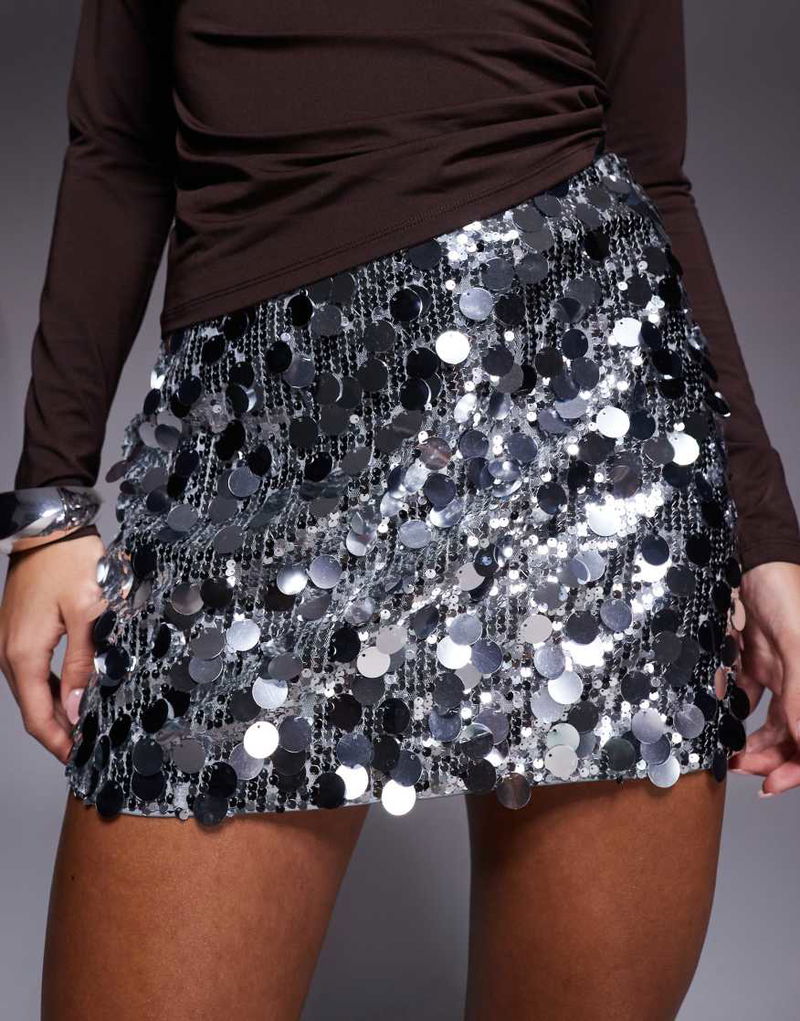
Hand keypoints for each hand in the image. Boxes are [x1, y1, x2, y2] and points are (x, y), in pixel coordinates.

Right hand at [0, 534, 105, 761]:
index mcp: (24, 654)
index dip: (59, 744)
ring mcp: (9, 643)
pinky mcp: (17, 632)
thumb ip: (83, 663)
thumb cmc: (70, 564)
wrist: (49, 529)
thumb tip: (77, 707)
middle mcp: (9, 653)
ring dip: (55, 712)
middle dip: (59, 733)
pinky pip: (32, 672)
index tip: (80, 759)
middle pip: (33, 709)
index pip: (38, 717)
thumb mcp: (88, 613)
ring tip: (85, 726)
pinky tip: (72, 693)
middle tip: (90, 747)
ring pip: (31, 692)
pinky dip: (51, 689)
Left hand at [728, 561, 799, 795]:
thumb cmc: (786, 590)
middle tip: (738, 771)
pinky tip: (714, 719)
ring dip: (749, 742)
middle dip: (769, 759)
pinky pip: (742, 693)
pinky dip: (729, 708)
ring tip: (726, 755)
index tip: (771, 785)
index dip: (797, 768)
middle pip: (793, 736)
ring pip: (768, 721)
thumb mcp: (797, 645)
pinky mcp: (750, 658)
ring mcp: (778, 671)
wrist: (752, 555)